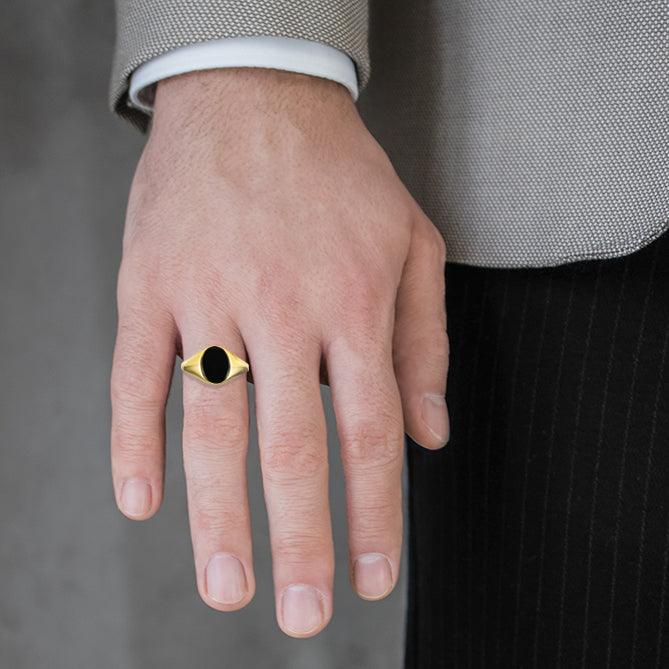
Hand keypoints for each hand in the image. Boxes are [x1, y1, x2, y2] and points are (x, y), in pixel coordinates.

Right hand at [110, 68, 448, 637]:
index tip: (372, 578)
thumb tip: (431, 435)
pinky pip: (136, 375)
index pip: (371, 432)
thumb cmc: (339, 175)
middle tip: (301, 614)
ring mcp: (208, 297)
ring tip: (226, 586)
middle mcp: (282, 307)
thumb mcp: (413, 243)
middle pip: (292, 445)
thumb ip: (426, 341)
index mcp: (353, 302)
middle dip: (300, 538)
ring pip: (210, 424)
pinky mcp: (150, 286)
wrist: (255, 97)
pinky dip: (134, 441)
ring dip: (215, 515)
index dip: (374, 515)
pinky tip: (141, 502)